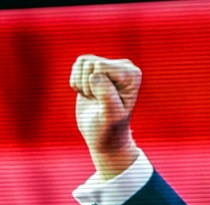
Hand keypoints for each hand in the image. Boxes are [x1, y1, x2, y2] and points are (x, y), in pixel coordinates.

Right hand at [69, 54, 141, 178]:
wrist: (103, 136)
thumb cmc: (110, 129)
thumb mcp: (110, 116)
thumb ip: (106, 96)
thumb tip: (95, 75)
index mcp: (132, 74)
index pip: (100, 67)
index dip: (96, 87)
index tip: (106, 103)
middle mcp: (124, 66)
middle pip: (90, 63)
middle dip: (88, 85)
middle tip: (99, 102)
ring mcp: (109, 66)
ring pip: (82, 62)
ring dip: (82, 84)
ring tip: (95, 98)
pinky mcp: (95, 68)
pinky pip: (76, 65)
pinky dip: (76, 82)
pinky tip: (88, 94)